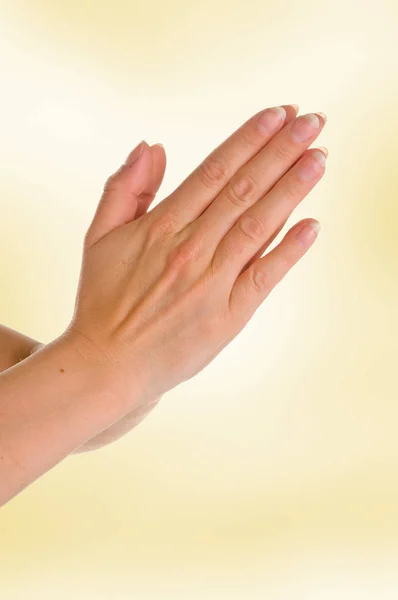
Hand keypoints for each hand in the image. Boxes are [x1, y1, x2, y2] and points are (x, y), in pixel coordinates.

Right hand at [65, 104, 326, 417]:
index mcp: (160, 227)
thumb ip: (124, 189)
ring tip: (319, 158)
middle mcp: (190, 249)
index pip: (214, 171)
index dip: (249, 139)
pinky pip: (264, 277)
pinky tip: (312, 225)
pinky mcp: (228, 316)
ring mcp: (212, 283)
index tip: (277, 114)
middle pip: (244, 190)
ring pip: (257, 225)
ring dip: (292, 189)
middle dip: (281, 151)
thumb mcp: (99, 237)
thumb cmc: (102, 301)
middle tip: (313, 121)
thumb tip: (151, 147)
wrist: (108, 365)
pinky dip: (288, 251)